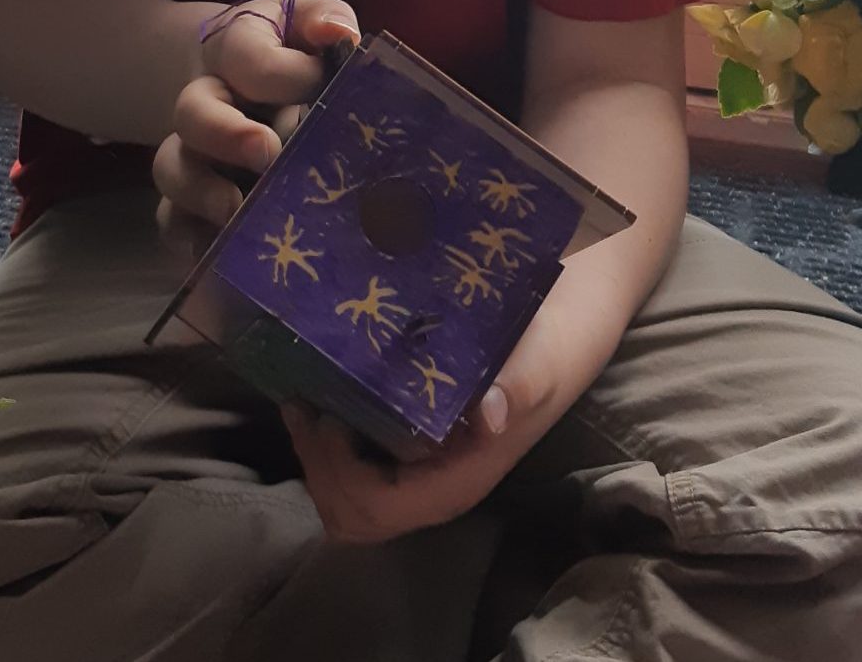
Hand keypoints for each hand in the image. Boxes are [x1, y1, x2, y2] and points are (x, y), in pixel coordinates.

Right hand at [154, 0, 357, 255]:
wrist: (249, 81)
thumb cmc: (293, 52)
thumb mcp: (311, 24)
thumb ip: (327, 21)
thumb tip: (340, 36)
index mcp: (234, 49)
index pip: (245, 56)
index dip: (282, 74)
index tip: (320, 84)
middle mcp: (205, 99)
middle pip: (192, 111)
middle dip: (226, 134)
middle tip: (267, 154)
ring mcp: (193, 151)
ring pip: (171, 168)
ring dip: (200, 192)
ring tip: (236, 213)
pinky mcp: (189, 198)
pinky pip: (171, 220)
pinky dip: (190, 238)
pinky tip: (223, 254)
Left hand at [279, 348, 561, 544]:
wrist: (558, 344)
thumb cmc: (543, 354)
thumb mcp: (534, 365)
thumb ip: (515, 388)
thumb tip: (488, 414)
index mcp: (454, 483)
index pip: (378, 508)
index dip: (339, 474)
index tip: (326, 417)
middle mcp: (432, 491)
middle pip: (352, 516)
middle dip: (318, 470)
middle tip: (303, 406)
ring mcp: (419, 478)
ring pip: (348, 502)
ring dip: (317, 461)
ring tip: (303, 402)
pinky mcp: (410, 457)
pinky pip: (356, 475)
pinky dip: (328, 450)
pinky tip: (322, 401)